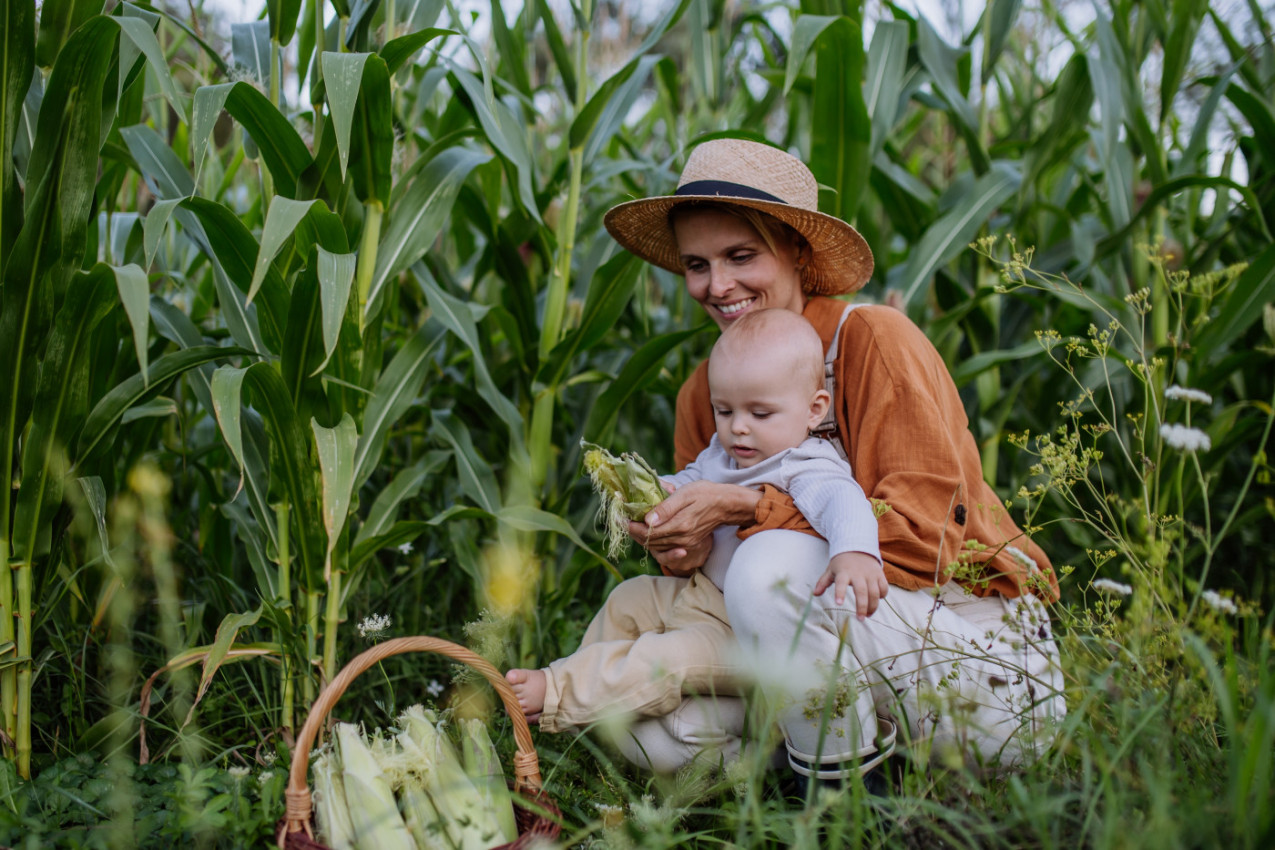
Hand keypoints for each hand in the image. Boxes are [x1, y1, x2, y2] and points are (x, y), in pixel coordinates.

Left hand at [625, 480, 761, 574]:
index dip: (632, 526)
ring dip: (641, 537)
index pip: (649, 531)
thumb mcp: (685, 494)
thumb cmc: (705, 494)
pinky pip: (665, 546)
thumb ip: (666, 507)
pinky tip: (646, 531)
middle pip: (650, 541)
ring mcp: (686, 543)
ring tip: (629, 525)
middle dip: (633, 532)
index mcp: (680, 525)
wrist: (726, 504)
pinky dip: (652, 540)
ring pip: (656, 546)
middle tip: (620, 521)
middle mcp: (682, 538)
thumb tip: (648, 519)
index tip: (619, 518)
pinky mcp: (688, 543)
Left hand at [813, 552, 888, 618]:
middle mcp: (858, 573)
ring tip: (868, 615)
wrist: (857, 547)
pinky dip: (882, 596)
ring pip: (875, 592)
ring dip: (873, 606)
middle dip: (862, 606)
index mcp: (844, 572)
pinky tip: (875, 602)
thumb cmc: (842, 563)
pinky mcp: (880, 574)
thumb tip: (815, 594)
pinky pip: (884, 587)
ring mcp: (870, 574)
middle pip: (862, 591)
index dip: (840, 593)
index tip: (838, 603)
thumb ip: (823, 582)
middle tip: (860, 619)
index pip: (841, 583)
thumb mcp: (830, 570)